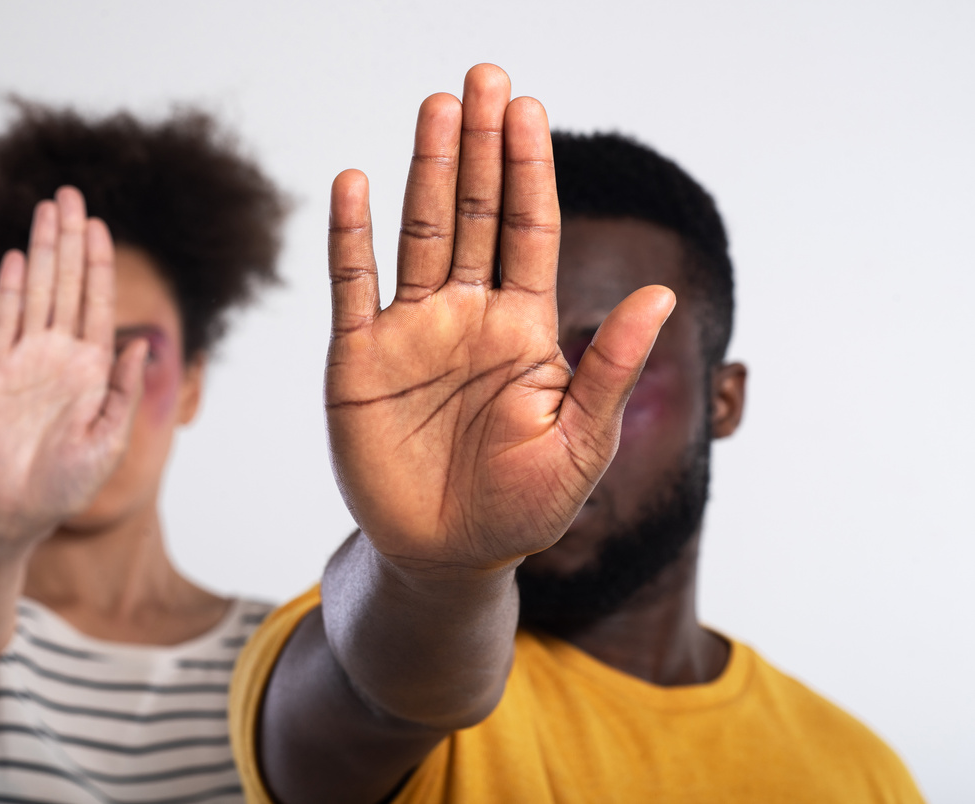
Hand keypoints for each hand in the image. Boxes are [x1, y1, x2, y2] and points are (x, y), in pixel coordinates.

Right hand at [0, 187, 147, 548]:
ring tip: (47, 208)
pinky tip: (19, 258)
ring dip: (43, 250)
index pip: (98, 303)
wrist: (18, 511)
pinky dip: (11, 291)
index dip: (99, 264)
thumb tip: (143, 345)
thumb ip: (125, 391)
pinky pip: (3, 323)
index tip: (102, 225)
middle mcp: (60, 354)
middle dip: (71, 239)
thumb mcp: (110, 439)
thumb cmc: (70, 482)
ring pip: (38, 292)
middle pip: (68, 284)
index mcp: (93, 368)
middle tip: (71, 193)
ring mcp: (26, 359)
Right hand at [325, 65, 674, 573]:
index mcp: (522, 327)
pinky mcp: (358, 359)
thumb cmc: (524, 506)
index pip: (528, 230)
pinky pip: (353, 286)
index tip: (530, 109)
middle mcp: (466, 314)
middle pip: (474, 214)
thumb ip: (610, 369)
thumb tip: (662, 295)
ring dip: (426, 171)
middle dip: (480, 147)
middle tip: (484, 78)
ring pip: (418, 234)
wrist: (446, 555)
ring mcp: (410, 331)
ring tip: (436, 108)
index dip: (529, 170)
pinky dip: (350, 237)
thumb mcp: (580, 444)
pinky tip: (353, 183)